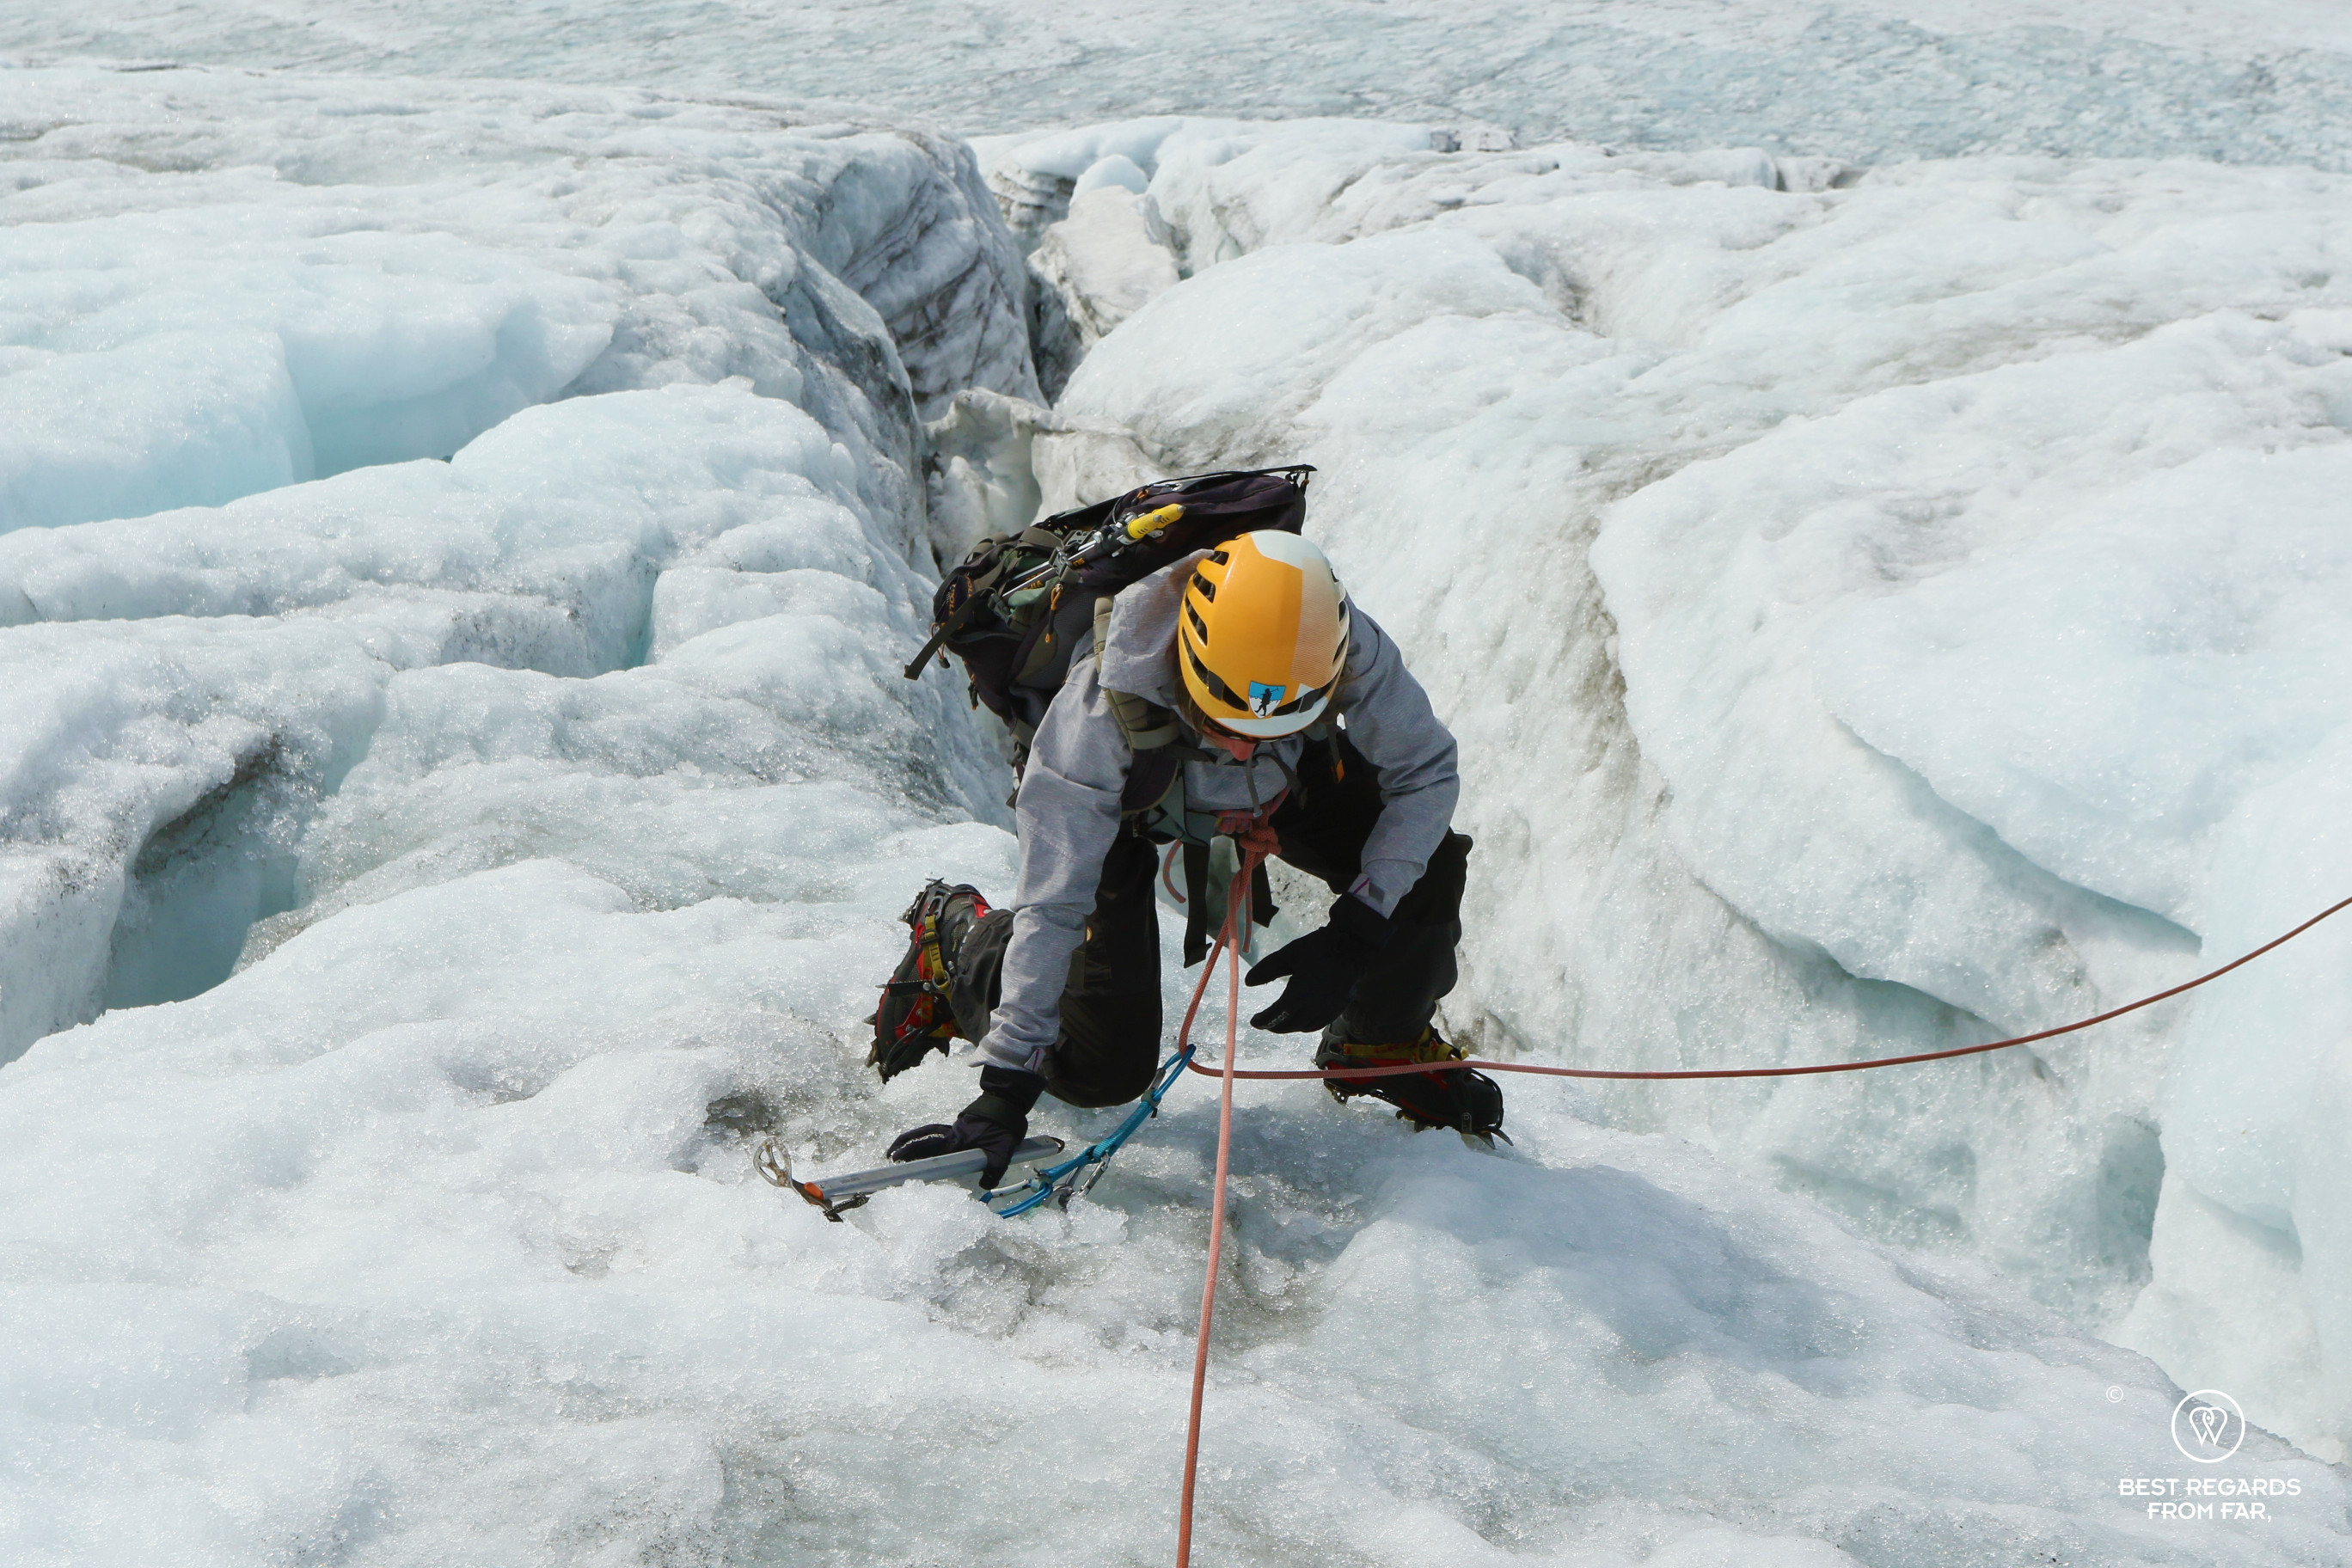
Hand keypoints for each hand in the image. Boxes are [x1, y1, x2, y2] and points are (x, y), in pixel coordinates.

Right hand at [886, 1066, 1044, 1186]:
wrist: (1007, 1106)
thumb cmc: (1004, 1129)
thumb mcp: (1002, 1152)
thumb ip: (993, 1171)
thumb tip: (984, 1185)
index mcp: (956, 1141)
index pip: (927, 1148)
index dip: (910, 1152)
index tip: (895, 1159)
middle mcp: (951, 1135)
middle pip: (922, 1140)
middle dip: (903, 1148)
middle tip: (889, 1157)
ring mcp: (953, 1130)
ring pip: (926, 1133)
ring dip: (911, 1140)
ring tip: (898, 1150)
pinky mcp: (958, 1128)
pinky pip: (936, 1133)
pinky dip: (926, 1137)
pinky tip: (925, 1146)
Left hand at [1245, 895, 1389, 1032]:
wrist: (1353, 947)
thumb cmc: (1318, 948)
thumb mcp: (1289, 954)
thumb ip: (1267, 969)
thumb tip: (1248, 982)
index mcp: (1298, 996)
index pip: (1276, 1016)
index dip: (1263, 1021)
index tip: (1254, 1021)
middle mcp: (1313, 1008)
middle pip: (1289, 1025)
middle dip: (1275, 1026)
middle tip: (1265, 1022)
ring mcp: (1328, 1010)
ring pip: (1304, 1027)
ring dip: (1290, 1026)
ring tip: (1282, 1021)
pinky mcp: (1338, 1008)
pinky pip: (1318, 1024)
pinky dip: (1306, 1025)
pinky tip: (1302, 1019)